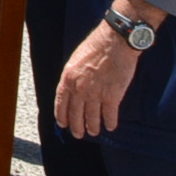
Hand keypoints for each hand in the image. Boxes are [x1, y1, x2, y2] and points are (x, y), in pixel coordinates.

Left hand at [54, 15, 145, 137]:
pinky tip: (110, 126)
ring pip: (92, 117)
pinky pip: (109, 115)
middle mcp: (79, 88)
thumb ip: (74, 76)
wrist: (115, 41)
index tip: (63, 123)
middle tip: (78, 134)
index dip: (61, 115)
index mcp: (68, 78)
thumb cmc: (96, 46)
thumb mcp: (76, 60)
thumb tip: (74, 90)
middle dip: (76, 126)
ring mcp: (95, 93)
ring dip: (92, 127)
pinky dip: (110, 122)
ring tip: (93, 132)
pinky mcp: (112, 96)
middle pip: (75, 113)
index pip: (61, 102)